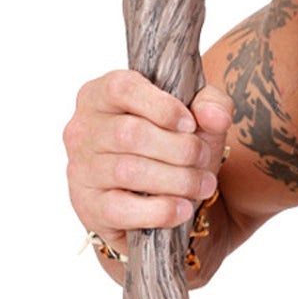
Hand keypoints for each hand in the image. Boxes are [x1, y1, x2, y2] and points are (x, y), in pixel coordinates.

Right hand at [65, 71, 233, 259]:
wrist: (163, 195)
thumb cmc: (174, 144)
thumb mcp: (197, 116)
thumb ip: (211, 104)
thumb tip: (215, 117)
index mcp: (101, 96)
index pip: (121, 88)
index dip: (162, 106)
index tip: (190, 124)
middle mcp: (83, 130)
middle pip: (129, 133)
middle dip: (180, 148)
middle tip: (203, 158)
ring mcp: (82, 170)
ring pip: (129, 171)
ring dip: (178, 180)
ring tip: (203, 184)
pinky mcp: (90, 207)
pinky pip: (122, 209)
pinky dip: (161, 210)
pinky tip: (183, 208)